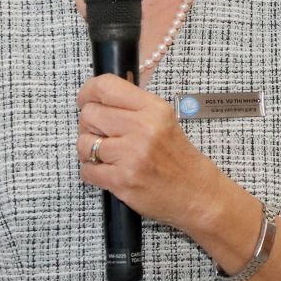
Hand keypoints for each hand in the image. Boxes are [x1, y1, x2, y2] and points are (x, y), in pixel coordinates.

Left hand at [75, 74, 232, 234]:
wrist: (197, 193)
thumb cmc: (178, 158)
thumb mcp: (164, 120)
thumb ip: (134, 106)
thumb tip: (98, 96)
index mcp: (153, 109)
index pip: (106, 87)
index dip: (88, 92)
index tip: (85, 100)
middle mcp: (142, 128)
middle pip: (90, 114)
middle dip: (89, 125)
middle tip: (100, 134)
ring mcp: (131, 155)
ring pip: (84, 143)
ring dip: (88, 150)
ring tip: (106, 155)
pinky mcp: (122, 180)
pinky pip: (87, 170)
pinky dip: (92, 171)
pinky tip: (108, 171)